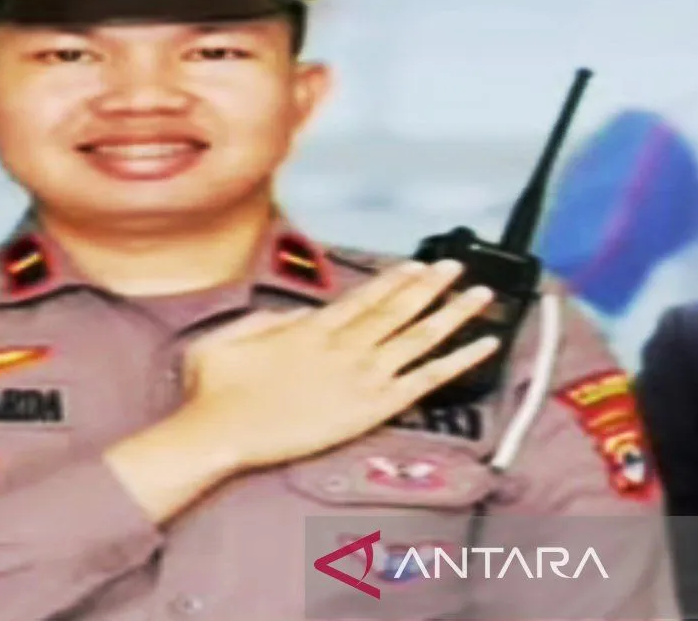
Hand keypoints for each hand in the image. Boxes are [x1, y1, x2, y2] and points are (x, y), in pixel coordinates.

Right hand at [180, 259, 497, 471]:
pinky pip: (425, 381)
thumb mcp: (230, 337)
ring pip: (419, 338)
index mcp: (310, 329)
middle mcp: (342, 347)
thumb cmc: (216, 390)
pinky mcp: (371, 409)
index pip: (363, 298)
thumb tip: (305, 315)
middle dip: (431, 286)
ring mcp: (360, 377)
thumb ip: (271, 320)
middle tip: (458, 268)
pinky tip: (482, 348)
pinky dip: (457, 362)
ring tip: (480, 296)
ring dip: (452, 314)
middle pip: (398, 310)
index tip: (417, 265)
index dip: (394, 280)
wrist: (220, 432)